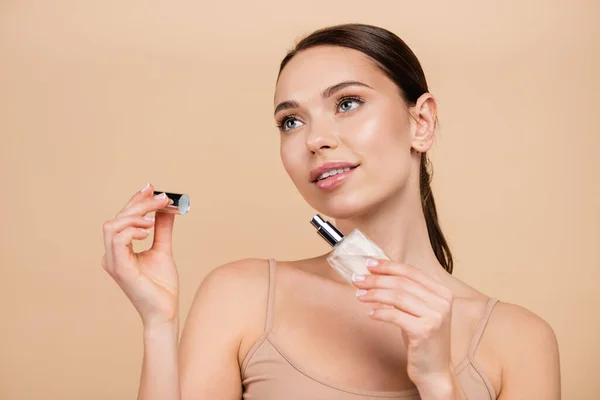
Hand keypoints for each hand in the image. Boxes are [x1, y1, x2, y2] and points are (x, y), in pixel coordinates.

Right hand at [101, 183, 179, 328]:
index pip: (122, 218)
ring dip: (135, 216)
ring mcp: (113, 261)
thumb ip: (162, 229)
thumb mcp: (163, 250)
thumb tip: (167, 209)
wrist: (164, 311)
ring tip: (154, 219)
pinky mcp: (119, 268)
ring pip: (112, 226)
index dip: (135, 201)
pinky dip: (133, 230)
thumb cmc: (161, 286)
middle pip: (117, 218)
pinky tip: (148, 231)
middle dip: (140, 204)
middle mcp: (112, 254)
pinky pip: (118, 240)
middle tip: (162, 198)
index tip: (151, 188)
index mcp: (120, 249)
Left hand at [352, 258, 455, 395]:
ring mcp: (435, 316)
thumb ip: (406, 292)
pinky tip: (370, 313)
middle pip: (402, 282)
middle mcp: (441, 302)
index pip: (411, 271)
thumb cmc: (422, 339)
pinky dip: (380, 312)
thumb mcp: (417, 310)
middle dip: (376, 278)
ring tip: (359, 294)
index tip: (369, 263)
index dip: (388, 265)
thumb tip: (377, 273)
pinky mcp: (425, 331)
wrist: (435, 370)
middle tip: (357, 279)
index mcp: (442, 292)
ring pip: (397, 296)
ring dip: (374, 293)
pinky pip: (395, 315)